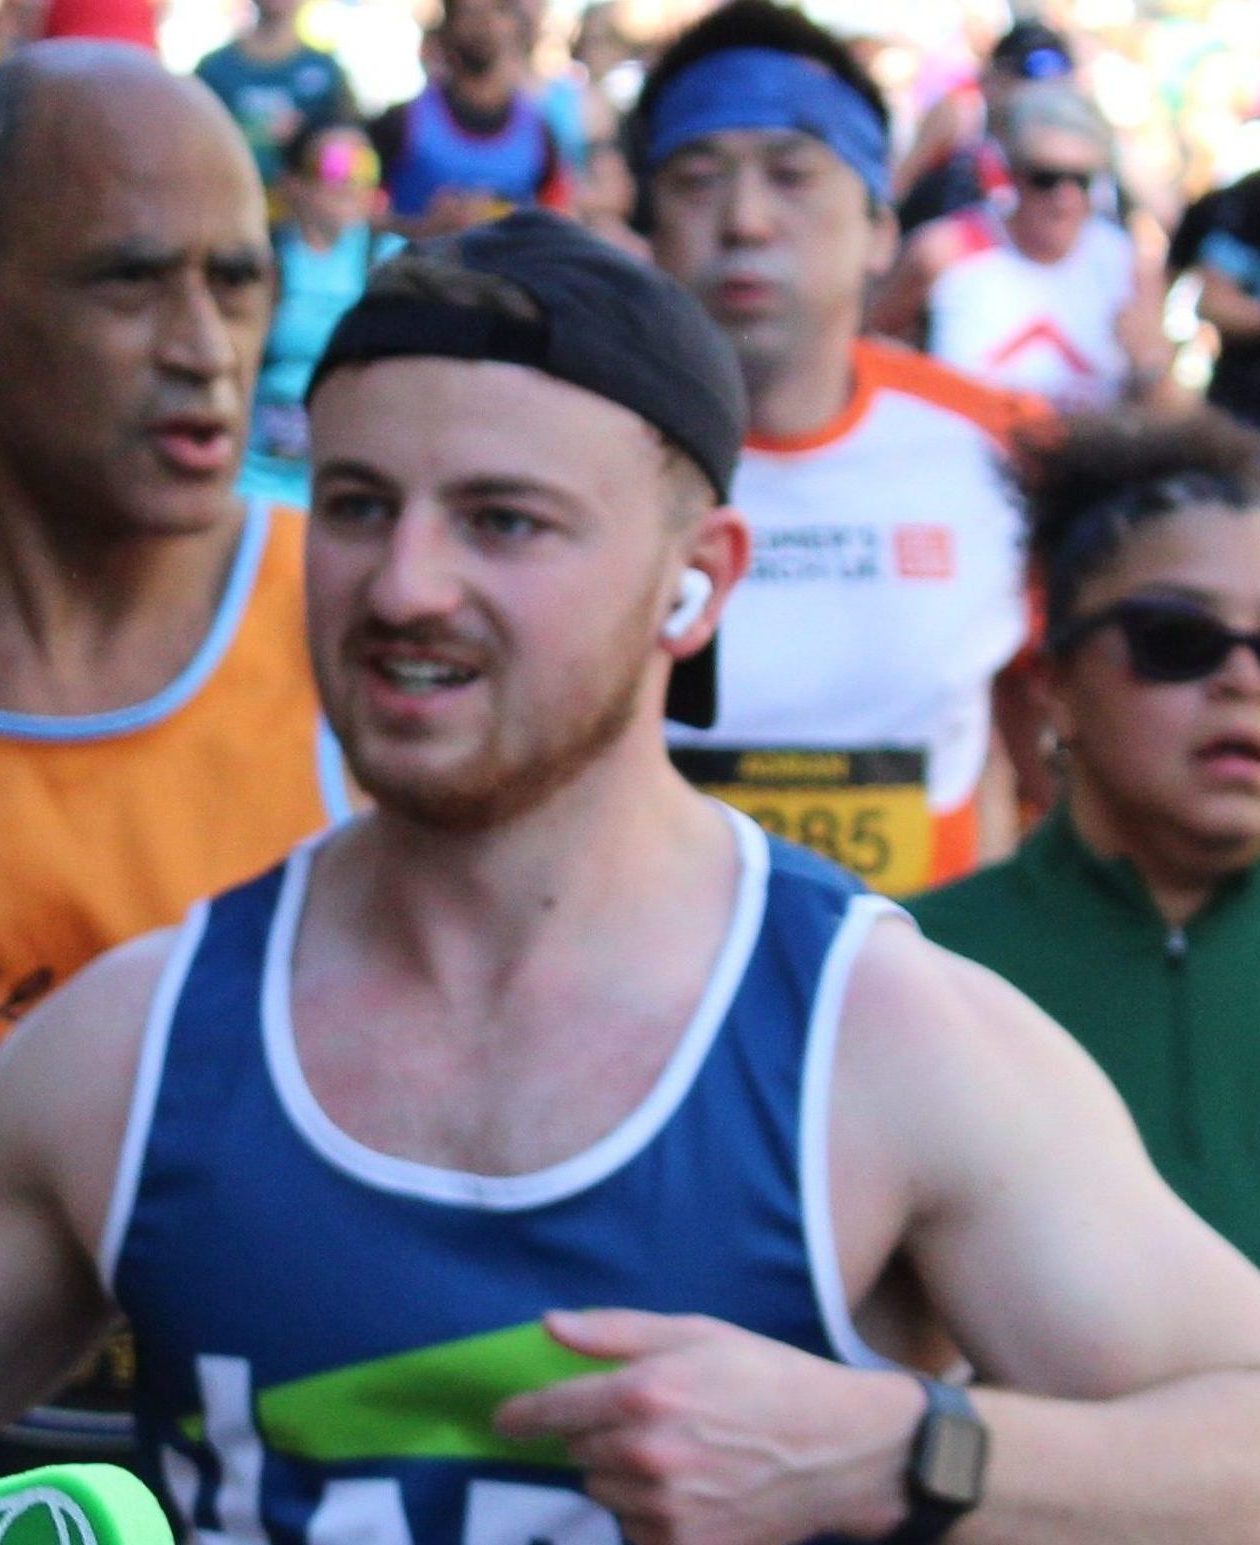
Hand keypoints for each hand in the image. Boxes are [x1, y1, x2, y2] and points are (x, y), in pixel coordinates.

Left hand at [494, 1308, 919, 1544]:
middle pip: (579, 1453)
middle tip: (647, 1417)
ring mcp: (665, 1510)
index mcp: (645, 1393)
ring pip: (604, 1494)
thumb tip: (548, 1326)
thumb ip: (613, 1332)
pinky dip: (646, 1512)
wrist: (836, 1448)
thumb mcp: (694, 1332)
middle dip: (597, 1435)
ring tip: (677, 1452)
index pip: (555, 1411)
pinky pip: (634, 1530)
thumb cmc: (764, 1375)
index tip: (505, 1420)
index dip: (523, 1415)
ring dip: (620, 1475)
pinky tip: (689, 1487)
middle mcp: (646, 1456)